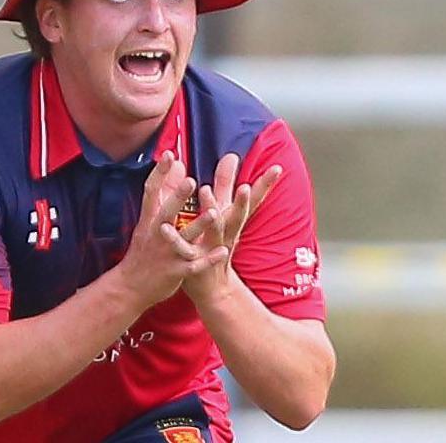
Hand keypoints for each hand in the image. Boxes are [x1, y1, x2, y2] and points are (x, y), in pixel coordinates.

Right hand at [115, 151, 217, 307]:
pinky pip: (194, 265)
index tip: (168, 154)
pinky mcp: (175, 272)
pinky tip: (223, 252)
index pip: (151, 193)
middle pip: (166, 213)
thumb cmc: (143, 251)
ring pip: (183, 238)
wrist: (130, 287)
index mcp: (149, 222)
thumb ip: (161, 196)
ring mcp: (166, 254)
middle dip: (178, 198)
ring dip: (198, 226)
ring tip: (213, 213)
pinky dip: (208, 259)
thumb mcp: (147, 223)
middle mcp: (157, 235)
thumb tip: (173, 166)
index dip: (159, 173)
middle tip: (190, 181)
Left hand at [178, 153, 281, 303]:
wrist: (213, 290)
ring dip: (212, 215)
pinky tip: (168, 228)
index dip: (265, 186)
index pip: (252, 201)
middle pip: (237, 216)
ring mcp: (211, 249)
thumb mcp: (224, 215)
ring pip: (213, 231)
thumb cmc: (216, 244)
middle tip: (245, 187)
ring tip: (205, 194)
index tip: (277, 168)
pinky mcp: (193, 262)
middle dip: (241, 202)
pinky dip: (178, 242)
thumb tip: (230, 156)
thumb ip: (224, 185)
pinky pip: (184, 251)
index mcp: (233, 221)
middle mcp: (226, 234)